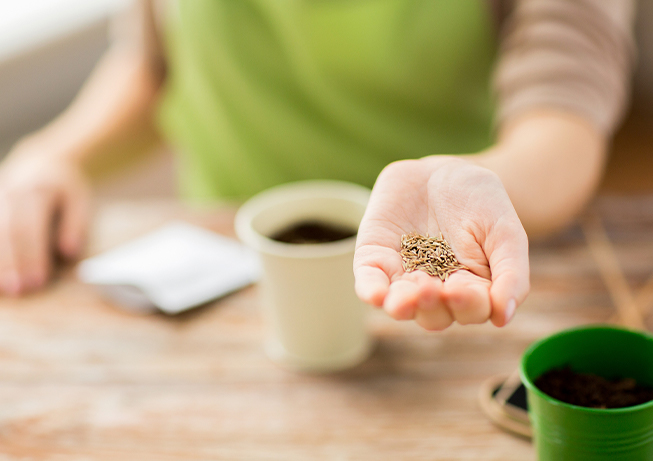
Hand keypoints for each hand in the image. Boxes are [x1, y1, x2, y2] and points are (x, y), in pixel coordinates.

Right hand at [0, 146, 90, 295]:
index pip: (29, 229)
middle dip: (10, 264)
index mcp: (35, 193)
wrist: (40, 163)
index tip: (37, 282)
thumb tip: (68, 253)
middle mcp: (9, 195)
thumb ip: (75, 225)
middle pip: (6, 233)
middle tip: (19, 291)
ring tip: (2, 290)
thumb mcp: (79, 199)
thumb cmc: (63, 188)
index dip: (31, 257)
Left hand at [354, 156, 528, 329]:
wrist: (445, 171)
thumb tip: (504, 316)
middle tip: (431, 289)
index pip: (470, 310)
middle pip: (433, 315)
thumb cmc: (483, 204)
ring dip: (402, 305)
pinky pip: (370, 282)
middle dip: (432, 306)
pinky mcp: (377, 259)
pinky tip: (375, 294)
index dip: (467, 304)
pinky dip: (371, 290)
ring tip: (402, 299)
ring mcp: (404, 277)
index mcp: (472, 291)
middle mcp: (436, 291)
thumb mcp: (506, 233)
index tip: (462, 287)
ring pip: (401, 304)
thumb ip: (511, 274)